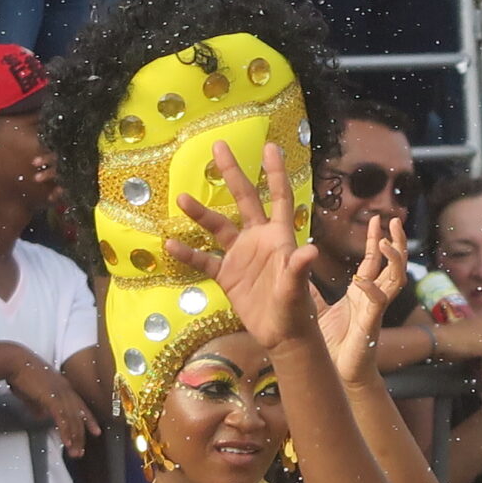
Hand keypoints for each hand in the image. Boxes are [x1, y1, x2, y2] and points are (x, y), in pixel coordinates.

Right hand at [11, 351, 102, 458]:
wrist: (14, 362)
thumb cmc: (20, 374)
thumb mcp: (32, 393)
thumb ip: (39, 405)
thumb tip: (42, 416)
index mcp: (63, 387)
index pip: (80, 406)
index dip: (89, 420)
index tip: (95, 432)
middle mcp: (66, 390)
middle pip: (78, 416)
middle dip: (81, 436)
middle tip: (81, 452)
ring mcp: (60, 393)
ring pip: (72, 420)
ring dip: (74, 438)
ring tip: (75, 453)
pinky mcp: (51, 398)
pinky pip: (62, 418)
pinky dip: (66, 432)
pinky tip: (67, 443)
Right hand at [166, 140, 322, 349]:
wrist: (282, 336)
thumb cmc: (295, 310)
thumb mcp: (296, 289)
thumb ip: (299, 269)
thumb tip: (311, 250)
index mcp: (279, 237)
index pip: (279, 197)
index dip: (275, 173)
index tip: (270, 146)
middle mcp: (259, 239)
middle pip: (244, 199)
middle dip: (233, 173)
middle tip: (219, 145)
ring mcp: (241, 255)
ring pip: (218, 226)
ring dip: (201, 213)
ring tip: (182, 198)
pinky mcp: (227, 275)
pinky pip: (204, 260)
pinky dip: (189, 253)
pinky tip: (170, 244)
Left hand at [313, 214, 410, 384]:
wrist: (337, 373)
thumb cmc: (331, 343)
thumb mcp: (318, 307)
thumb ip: (313, 288)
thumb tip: (294, 268)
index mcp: (363, 292)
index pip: (375, 261)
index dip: (377, 240)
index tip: (377, 220)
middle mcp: (374, 297)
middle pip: (394, 264)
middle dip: (396, 241)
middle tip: (394, 220)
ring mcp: (375, 309)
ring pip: (395, 279)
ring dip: (393, 259)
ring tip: (387, 241)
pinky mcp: (371, 323)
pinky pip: (378, 301)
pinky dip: (371, 289)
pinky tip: (362, 280)